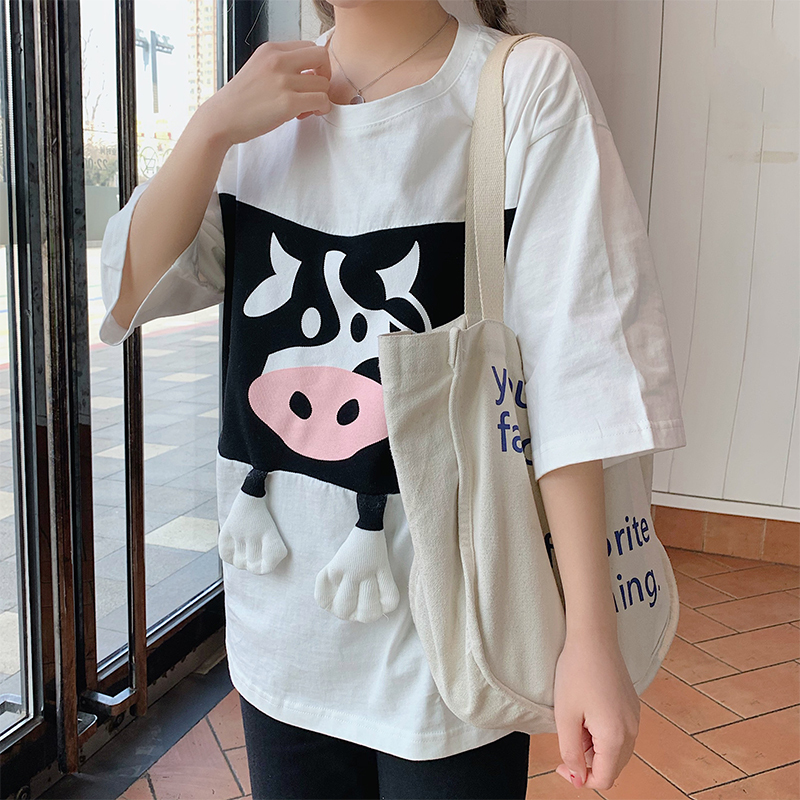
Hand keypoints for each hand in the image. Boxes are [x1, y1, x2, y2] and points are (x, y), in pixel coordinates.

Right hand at [194, 39, 331, 146]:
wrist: (222, 118)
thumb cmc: (240, 100)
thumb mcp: (258, 69)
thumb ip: (281, 66)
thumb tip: (309, 74)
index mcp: (271, 49)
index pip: (309, 46)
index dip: (314, 65)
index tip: (305, 81)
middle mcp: (278, 60)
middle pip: (322, 56)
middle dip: (324, 76)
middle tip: (313, 92)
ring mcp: (284, 81)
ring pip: (324, 83)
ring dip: (320, 98)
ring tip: (304, 108)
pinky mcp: (289, 103)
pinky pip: (322, 101)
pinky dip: (320, 109)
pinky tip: (304, 114)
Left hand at [552, 635, 639, 790]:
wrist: (593, 637)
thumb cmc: (576, 672)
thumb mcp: (565, 716)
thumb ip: (571, 752)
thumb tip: (578, 778)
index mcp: (615, 737)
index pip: (603, 779)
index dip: (580, 779)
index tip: (561, 764)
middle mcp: (631, 730)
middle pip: (613, 767)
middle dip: (588, 764)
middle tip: (567, 742)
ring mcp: (634, 717)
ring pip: (617, 751)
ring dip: (596, 749)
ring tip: (576, 723)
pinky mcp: (632, 706)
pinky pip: (621, 733)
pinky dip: (604, 734)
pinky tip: (587, 713)